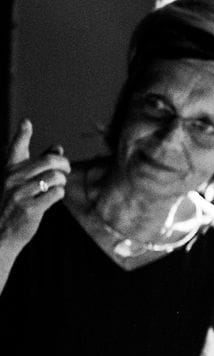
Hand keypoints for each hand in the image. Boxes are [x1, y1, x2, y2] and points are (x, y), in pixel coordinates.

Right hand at [1, 121, 67, 258]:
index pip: (16, 148)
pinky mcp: (30, 207)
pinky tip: (52, 197)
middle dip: (64, 165)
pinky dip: (59, 194)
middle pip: (50, 161)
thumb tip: (58, 148)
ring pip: (56, 177)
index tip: (27, 122)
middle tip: (65, 170)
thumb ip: (38, 166)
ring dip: (61, 182)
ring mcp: (20, 193)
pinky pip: (56, 193)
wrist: (2, 233)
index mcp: (9, 170)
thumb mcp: (21, 183)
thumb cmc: (15, 205)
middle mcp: (12, 179)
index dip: (22, 134)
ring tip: (56, 187)